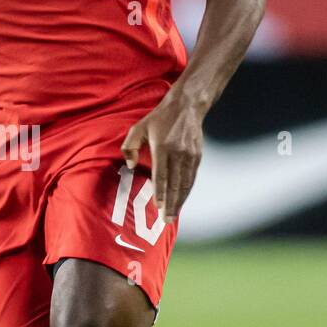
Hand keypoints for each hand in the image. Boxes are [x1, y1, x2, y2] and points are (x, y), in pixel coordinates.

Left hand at [121, 92, 204, 223]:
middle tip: (167, 220)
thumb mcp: (138, 127)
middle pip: (175, 184)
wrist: (187, 106)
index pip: (161, 175)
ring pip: (185, 183)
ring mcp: (190, 155)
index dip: (159, 192)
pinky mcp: (197, 156)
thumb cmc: (159, 118)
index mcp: (162, 147)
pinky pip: (192, 178)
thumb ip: (129, 146)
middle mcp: (178, 153)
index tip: (157, 206)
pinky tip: (181, 200)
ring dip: (180, 201)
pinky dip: (187, 191)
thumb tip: (130, 165)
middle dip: (171, 204)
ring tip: (173, 215)